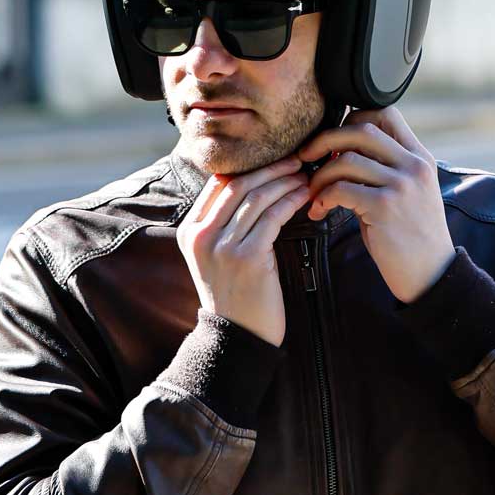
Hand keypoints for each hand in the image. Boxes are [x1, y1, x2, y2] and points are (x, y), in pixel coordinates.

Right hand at [176, 154, 310, 345]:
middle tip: (296, 159)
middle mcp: (200, 235)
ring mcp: (222, 247)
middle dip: (270, 167)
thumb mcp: (216, 257)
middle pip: (238, 184)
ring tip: (304, 175)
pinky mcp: (248, 257)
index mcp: (189, 231)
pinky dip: (291, 200)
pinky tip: (304, 195)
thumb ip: (224, 224)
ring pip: (257, 197)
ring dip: (285, 181)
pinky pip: (274, 216)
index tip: (273, 157)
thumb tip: (253, 184)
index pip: (217, 183)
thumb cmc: (235, 295)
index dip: (248, 165)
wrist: (237, 338)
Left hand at [297, 107, 456, 303]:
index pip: (385, 113)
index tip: (335, 139)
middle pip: (361, 129)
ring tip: (314, 194)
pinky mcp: (384, 207)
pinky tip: (320, 211)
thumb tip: (343, 151)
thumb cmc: (411, 236)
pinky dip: (323, 197)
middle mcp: (414, 165)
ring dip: (320, 176)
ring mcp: (401, 185)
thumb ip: (386, 168)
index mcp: (420, 157)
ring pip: (346, 159)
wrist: (431, 273)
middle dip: (325, 139)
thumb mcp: (409, 192)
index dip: (353, 118)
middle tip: (306, 156)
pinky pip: (341, 188)